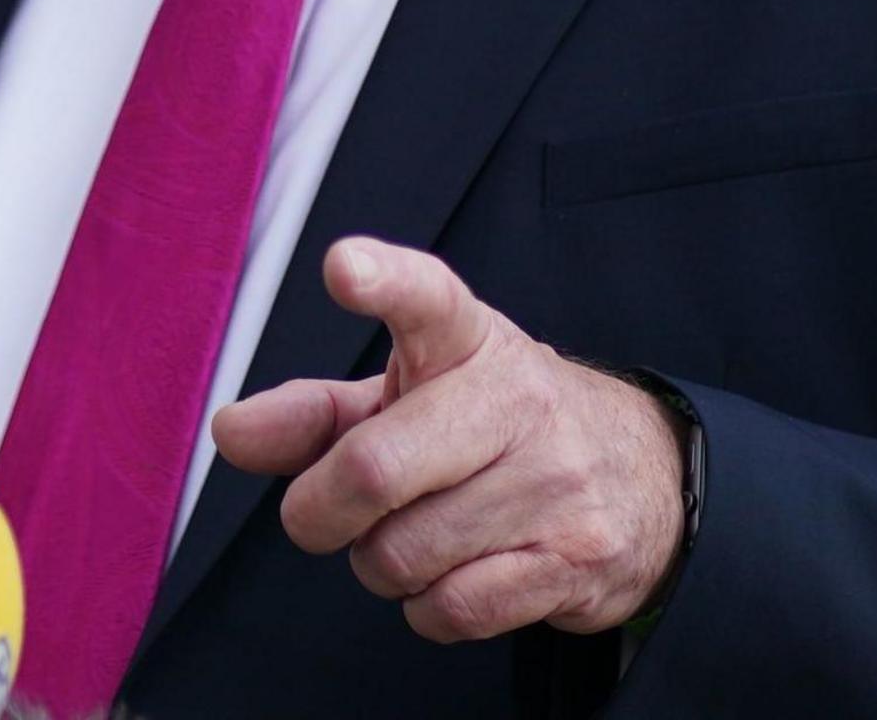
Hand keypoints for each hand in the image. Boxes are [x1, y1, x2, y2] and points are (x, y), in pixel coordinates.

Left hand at [207, 237, 686, 641]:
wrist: (646, 476)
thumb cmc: (491, 430)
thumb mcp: (410, 399)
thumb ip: (315, 416)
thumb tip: (230, 434)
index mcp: (469, 340)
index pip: (427, 298)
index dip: (383, 281)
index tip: (344, 267)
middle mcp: (517, 400)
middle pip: (374, 469)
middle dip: (320, 511)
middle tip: (322, 512)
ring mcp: (556, 482)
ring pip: (403, 554)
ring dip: (380, 564)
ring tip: (416, 534)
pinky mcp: (576, 559)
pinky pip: (452, 608)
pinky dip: (427, 608)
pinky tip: (455, 574)